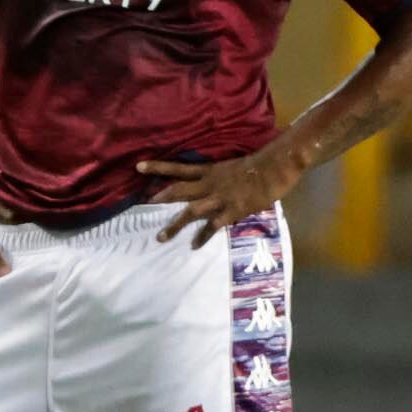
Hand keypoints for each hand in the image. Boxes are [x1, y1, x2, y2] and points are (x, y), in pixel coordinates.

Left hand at [136, 144, 305, 244]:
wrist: (273, 168)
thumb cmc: (257, 165)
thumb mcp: (232, 167)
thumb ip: (219, 176)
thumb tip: (211, 182)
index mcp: (209, 171)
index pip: (178, 168)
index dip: (158, 167)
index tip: (138, 167)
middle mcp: (209, 184)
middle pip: (179, 190)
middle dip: (161, 197)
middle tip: (143, 204)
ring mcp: (219, 198)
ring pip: (191, 212)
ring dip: (175, 225)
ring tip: (161, 237)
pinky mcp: (231, 211)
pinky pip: (212, 226)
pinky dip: (202, 237)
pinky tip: (194, 246)